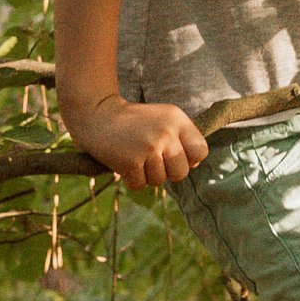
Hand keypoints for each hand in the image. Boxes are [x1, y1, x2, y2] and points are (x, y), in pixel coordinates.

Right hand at [65, 93, 210, 190]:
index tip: (173, 155)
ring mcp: (149, 147)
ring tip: (136, 158)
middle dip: (166, 172)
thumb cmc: (133, 122)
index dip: (189, 159)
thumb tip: (195, 164)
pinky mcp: (131, 161)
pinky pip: (140, 185)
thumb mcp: (163, 119)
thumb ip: (182, 138)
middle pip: (181, 172)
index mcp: (177, 119)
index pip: (200, 151)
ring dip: (146, 176)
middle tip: (151, 160)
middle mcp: (166, 132)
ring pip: (159, 181)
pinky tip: (125, 163)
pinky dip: (131, 179)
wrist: (98, 115)